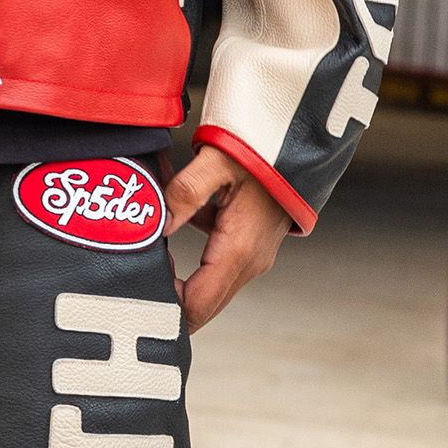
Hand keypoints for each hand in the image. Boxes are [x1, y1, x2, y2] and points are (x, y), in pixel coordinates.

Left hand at [162, 145, 290, 330]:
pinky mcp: (252, 243)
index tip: (145, 273)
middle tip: (146, 262)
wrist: (301, 140)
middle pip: (203, 305)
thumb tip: (158, 224)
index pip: (196, 307)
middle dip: (169, 294)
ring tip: (157, 239)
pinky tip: (179, 217)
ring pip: (209, 286)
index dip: (164, 300)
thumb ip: (184, 193)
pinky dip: (195, 253)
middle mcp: (249, 262)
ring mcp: (253, 255)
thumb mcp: (217, 161)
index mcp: (239, 251)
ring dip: (181, 273)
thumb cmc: (266, 149)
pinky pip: (218, 263)